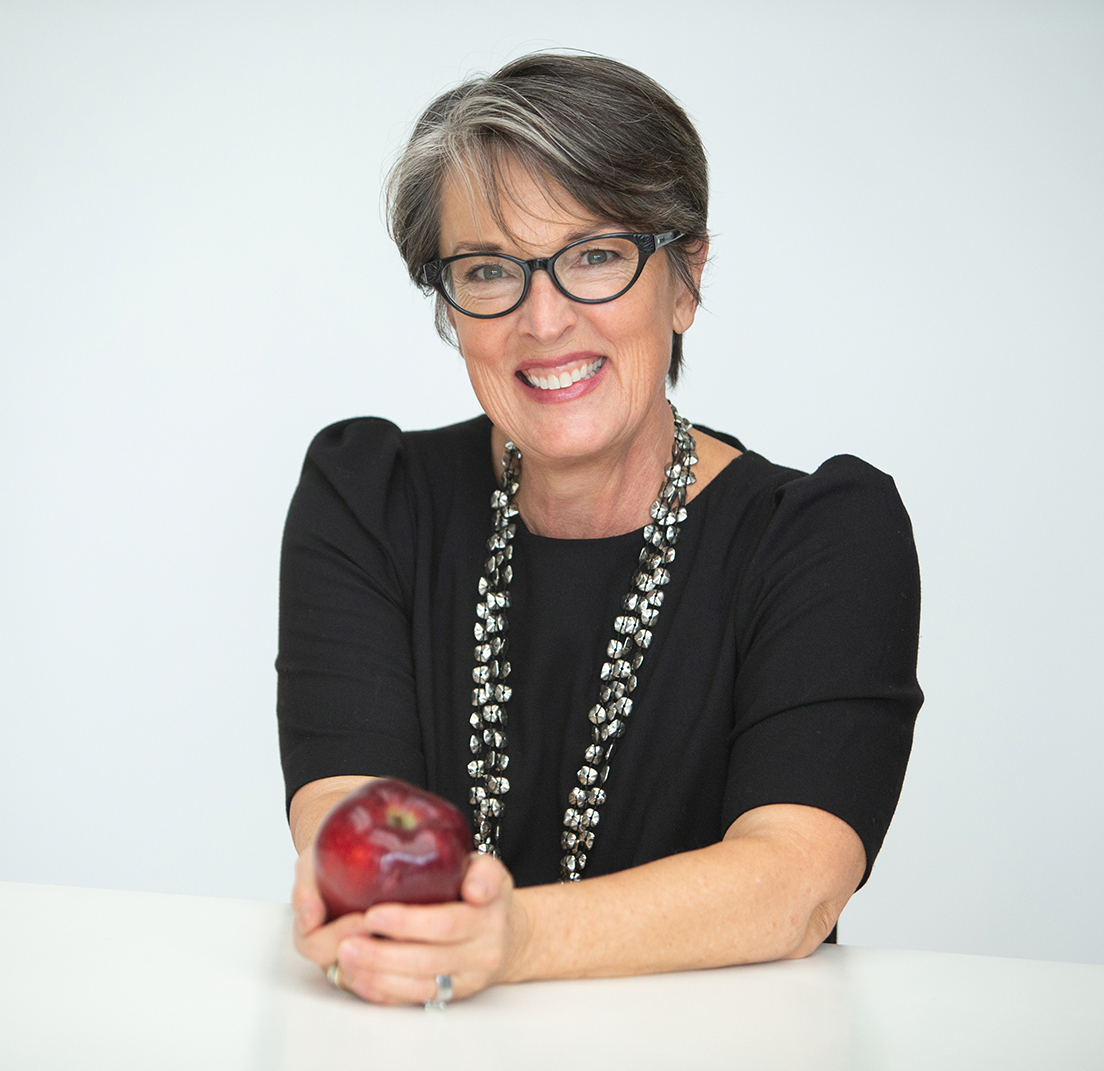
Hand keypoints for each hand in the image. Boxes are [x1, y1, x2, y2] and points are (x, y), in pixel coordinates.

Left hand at [300, 853, 522, 1004]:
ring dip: (377, 975)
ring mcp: (465, 980)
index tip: (373, 914)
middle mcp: (481, 954)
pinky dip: (382, 991)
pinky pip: (413, 999)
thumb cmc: (485, 896)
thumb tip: (474, 888)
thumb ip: (484, 872)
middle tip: (347, 942)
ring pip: (417, 985)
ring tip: (346, 959)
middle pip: (425, 959)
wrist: (506, 936)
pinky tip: (359, 978)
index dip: (408, 923)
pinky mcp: (450, 997)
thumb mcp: (490, 871)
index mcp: (488, 918)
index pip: (445, 923)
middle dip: (381, 954)